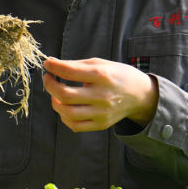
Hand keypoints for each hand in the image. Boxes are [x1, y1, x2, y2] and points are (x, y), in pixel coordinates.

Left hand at [42, 57, 158, 131]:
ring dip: (54, 102)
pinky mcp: (101, 124)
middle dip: (50, 85)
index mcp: (102, 75)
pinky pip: (75, 125)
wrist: (140, 94)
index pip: (69, 72)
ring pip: (67, 112)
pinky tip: (65, 107)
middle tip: (48, 78)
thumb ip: (75, 64)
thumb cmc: (116, 75)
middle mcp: (102, 95)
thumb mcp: (99, 64)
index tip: (47, 64)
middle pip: (65, 94)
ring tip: (55, 94)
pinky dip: (64, 116)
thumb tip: (50, 63)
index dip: (53, 67)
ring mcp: (101, 112)